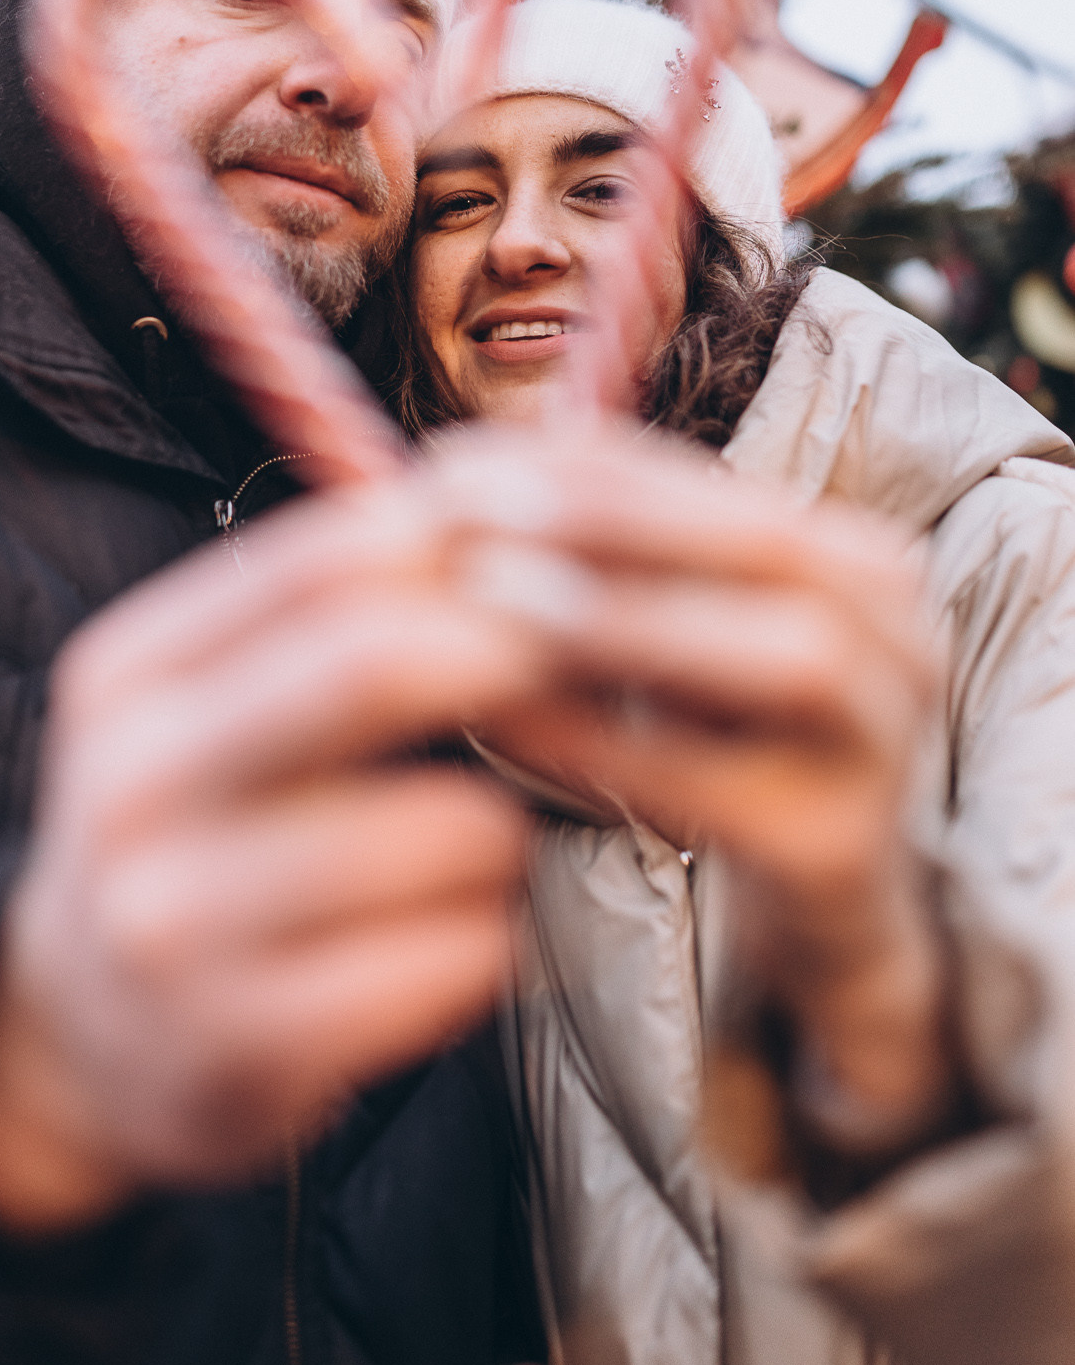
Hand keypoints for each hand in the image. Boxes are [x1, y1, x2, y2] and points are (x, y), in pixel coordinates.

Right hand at [0, 458, 616, 1232]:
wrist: (80, 1037)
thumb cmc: (196, 831)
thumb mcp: (203, 701)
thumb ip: (322, 609)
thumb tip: (498, 490)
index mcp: (125, 675)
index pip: (320, 561)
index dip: (461, 544)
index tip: (552, 551)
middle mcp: (130, 788)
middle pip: (370, 663)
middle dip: (509, 651)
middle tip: (582, 660)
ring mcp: (175, 926)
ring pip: (447, 829)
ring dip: (507, 829)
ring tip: (480, 846)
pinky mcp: (243, 1045)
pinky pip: (458, 960)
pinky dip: (490, 937)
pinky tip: (450, 940)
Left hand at [432, 418, 951, 1143]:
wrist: (818, 918)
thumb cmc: (725, 744)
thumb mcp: (679, 627)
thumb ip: (613, 541)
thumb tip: (488, 446)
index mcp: (859, 563)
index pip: (723, 481)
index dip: (592, 464)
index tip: (464, 458)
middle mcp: (900, 641)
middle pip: (767, 548)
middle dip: (615, 519)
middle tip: (476, 512)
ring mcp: (885, 748)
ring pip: (786, 658)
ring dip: (633, 620)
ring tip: (496, 598)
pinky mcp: (840, 849)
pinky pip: (719, 788)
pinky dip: (608, 747)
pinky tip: (504, 722)